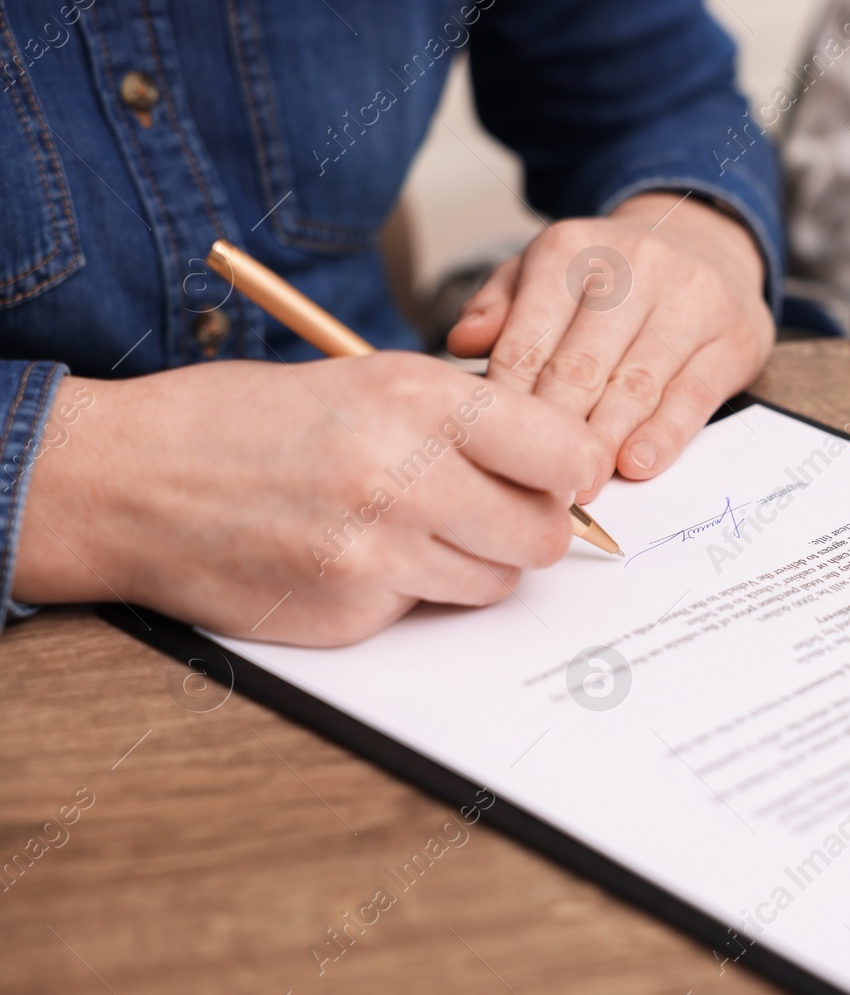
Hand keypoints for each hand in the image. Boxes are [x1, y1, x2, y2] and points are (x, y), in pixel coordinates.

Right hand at [12, 354, 602, 644]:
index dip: (575, 470)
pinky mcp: (350, 614)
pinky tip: (356, 554)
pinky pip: (425, 610)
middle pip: (545, 535)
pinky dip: (410, 590)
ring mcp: (376, 556)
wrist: (129, 481)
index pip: (567, 456)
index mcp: (420, 402)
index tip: (564, 474)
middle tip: (497, 507)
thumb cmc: (247, 420)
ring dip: (475, 561)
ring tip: (415, 525)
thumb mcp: (367, 380)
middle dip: (534, 526)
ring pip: (496, 581)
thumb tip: (560, 461)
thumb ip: (467, 419)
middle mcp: (406, 478)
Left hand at [447, 193, 772, 501]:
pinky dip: (663, 435)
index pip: (528, 340)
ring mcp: (691, 299)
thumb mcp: (545, 275)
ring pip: (636, 385)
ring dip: (604, 444)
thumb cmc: (611, 279)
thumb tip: (461, 343)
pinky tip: (637, 464)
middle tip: (535, 487)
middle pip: (581, 367)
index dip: (509, 406)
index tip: (493, 454)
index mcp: (573, 249)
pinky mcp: (733, 337)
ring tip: (580, 488)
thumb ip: (500, 307)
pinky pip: (693, 396)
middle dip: (555, 434)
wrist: (706, 247)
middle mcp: (635, 264)